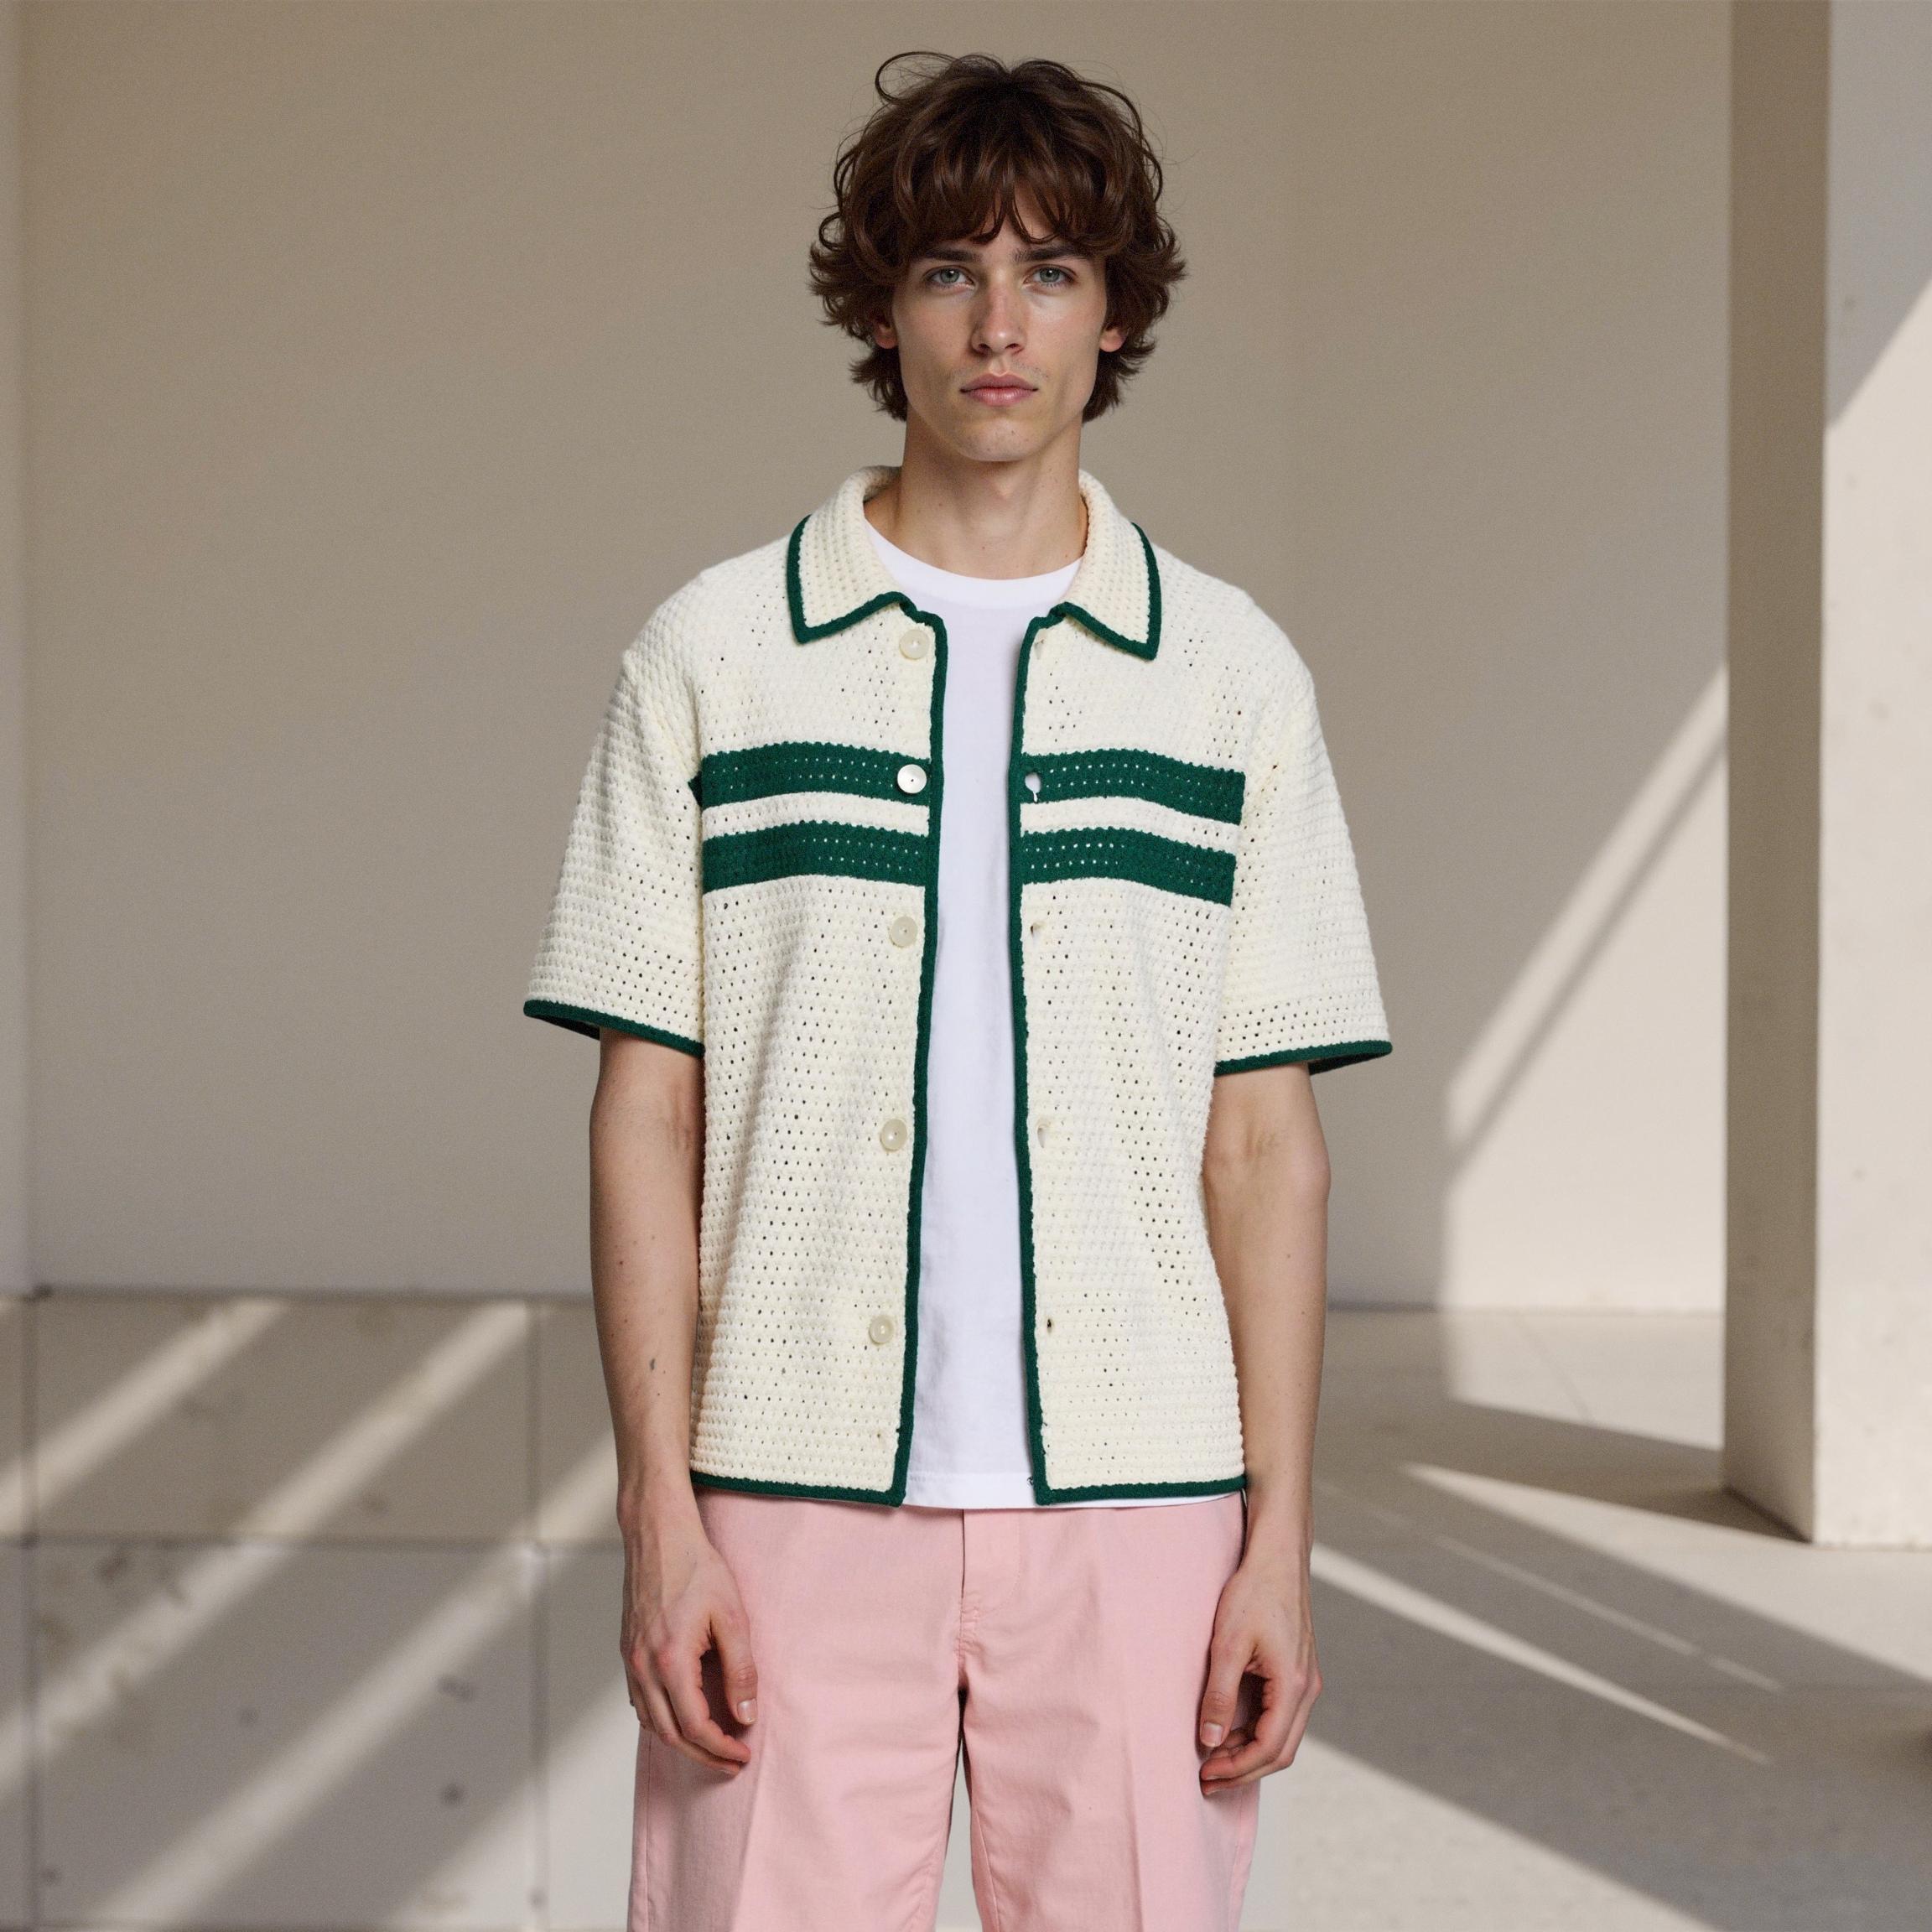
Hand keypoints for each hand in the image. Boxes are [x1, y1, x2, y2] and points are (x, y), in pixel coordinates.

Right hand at [620, 1506, 758, 1774]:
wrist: (659, 1535)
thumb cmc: (697, 1567)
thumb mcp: (731, 1616)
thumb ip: (741, 1669)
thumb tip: (745, 1715)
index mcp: (670, 1661)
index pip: (695, 1727)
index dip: (721, 1748)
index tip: (743, 1755)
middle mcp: (643, 1668)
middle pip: (670, 1735)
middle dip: (702, 1755)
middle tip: (731, 1762)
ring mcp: (630, 1661)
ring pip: (651, 1723)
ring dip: (681, 1742)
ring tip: (713, 1745)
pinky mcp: (628, 1652)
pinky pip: (640, 1702)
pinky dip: (662, 1720)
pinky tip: (683, 1717)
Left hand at [1196, 1545, 1318, 1789]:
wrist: (1277, 1557)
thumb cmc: (1253, 1593)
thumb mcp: (1228, 1644)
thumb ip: (1220, 1695)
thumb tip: (1210, 1741)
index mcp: (1294, 1686)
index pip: (1269, 1748)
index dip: (1237, 1768)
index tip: (1206, 1775)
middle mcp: (1307, 1689)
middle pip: (1281, 1751)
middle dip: (1244, 1770)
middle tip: (1207, 1780)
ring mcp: (1305, 1681)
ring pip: (1283, 1735)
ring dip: (1250, 1753)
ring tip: (1213, 1758)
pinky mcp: (1298, 1672)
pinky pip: (1281, 1716)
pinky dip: (1257, 1731)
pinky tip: (1230, 1731)